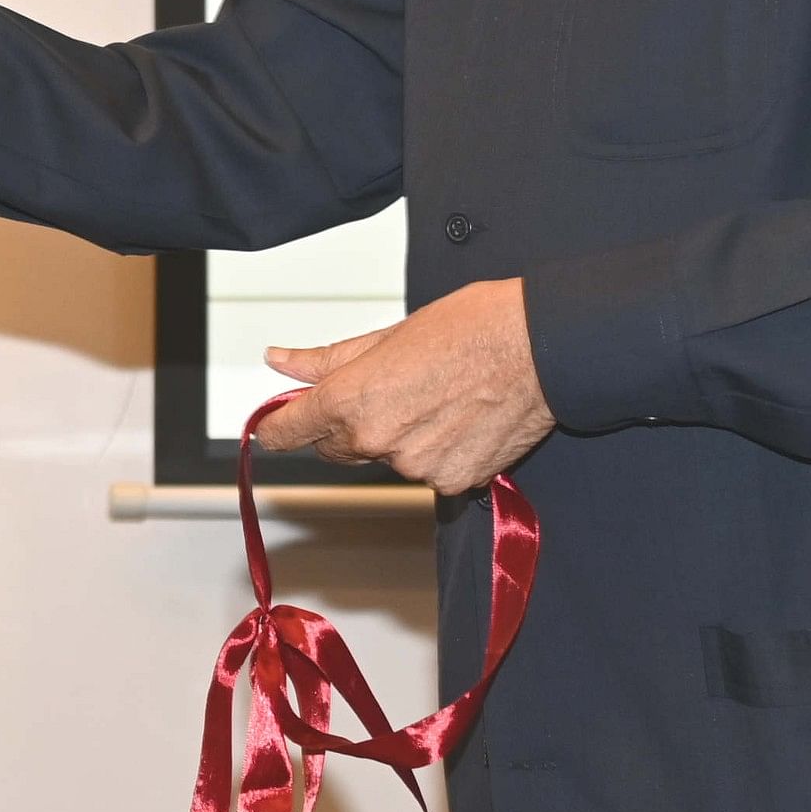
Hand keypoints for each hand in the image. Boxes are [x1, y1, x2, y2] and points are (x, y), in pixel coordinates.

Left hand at [251, 276, 554, 494]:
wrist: (541, 347)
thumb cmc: (470, 329)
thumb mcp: (387, 335)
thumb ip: (327, 360)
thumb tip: (280, 360)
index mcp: (352, 400)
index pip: (291, 430)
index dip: (277, 428)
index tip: (270, 428)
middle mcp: (378, 441)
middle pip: (336, 448)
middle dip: (343, 426)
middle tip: (379, 390)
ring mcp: (417, 467)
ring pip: (387, 459)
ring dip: (398, 437)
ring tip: (436, 395)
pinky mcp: (455, 483)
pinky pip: (429, 472)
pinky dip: (437, 451)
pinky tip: (460, 418)